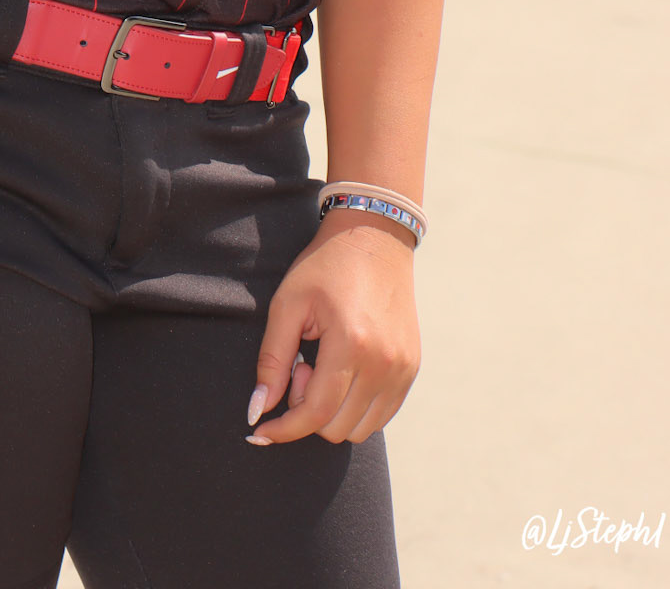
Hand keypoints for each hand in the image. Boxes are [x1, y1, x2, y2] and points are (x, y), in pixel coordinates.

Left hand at [246, 209, 420, 446]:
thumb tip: (257, 412)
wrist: (375, 237)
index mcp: (351, 344)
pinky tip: (343, 371)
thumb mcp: (288, 305)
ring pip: (360, 429)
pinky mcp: (412, 369)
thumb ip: (272, 361)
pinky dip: (356, 408)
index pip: (316, 413)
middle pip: (337, 428)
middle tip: (301, 366)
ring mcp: (403, 369)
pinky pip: (381, 415)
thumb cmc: (325, 267)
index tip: (261, 432)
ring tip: (323, 366)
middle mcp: (384, 364)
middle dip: (307, 409)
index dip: (284, 429)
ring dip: (333, 411)